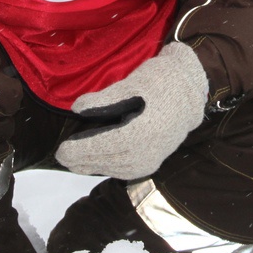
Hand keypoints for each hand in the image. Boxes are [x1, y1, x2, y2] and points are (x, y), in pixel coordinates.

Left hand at [55, 41, 208, 179]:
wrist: (192, 90)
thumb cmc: (161, 81)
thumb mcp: (131, 84)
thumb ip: (103, 99)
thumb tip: (77, 109)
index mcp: (137, 133)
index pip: (99, 147)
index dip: (77, 150)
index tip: (60, 150)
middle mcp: (144, 153)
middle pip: (104, 161)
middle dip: (80, 160)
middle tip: (62, 156)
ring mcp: (150, 161)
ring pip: (113, 169)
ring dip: (92, 166)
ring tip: (75, 161)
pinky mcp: (153, 163)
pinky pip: (124, 170)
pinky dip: (108, 167)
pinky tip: (96, 163)